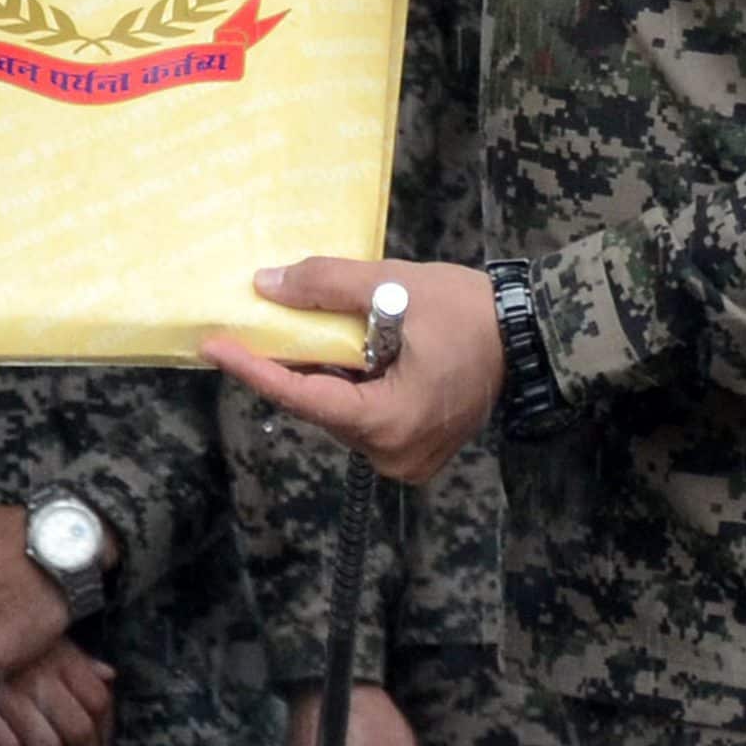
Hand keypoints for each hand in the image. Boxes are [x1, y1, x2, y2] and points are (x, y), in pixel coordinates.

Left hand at [203, 259, 496, 487]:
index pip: (303, 397)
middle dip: (289, 366)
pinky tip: (341, 350)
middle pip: (320, 407)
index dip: (254, 369)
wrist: (532, 334)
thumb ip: (327, 286)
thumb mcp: (394, 286)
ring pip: (341, 412)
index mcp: (388, 423)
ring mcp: (407, 459)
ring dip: (322, 374)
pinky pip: (365, 416)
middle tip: (250, 327)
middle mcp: (392, 455)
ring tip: (299, 331)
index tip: (213, 346)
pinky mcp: (416, 450)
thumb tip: (265, 286)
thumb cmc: (467, 311)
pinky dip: (349, 384)